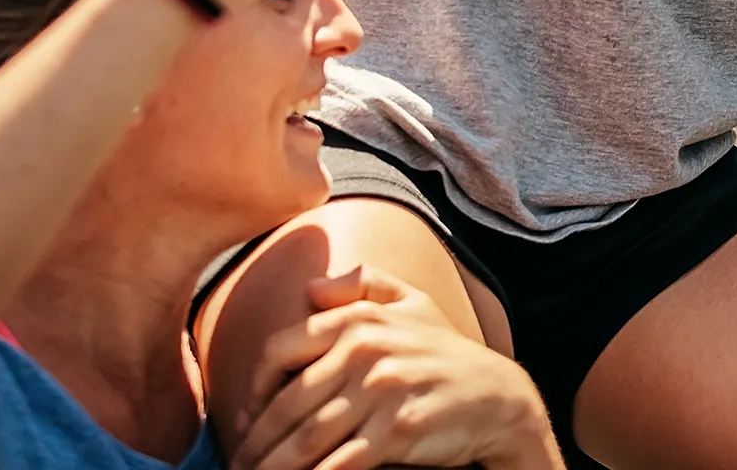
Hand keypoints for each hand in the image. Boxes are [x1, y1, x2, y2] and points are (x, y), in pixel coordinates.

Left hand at [233, 268, 554, 469]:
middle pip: (288, 403)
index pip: (281, 350)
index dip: (255, 389)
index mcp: (360, 318)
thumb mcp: (413, 302)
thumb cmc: (447, 353)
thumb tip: (310, 288)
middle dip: (256, 442)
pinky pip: (339, 463)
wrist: (498, 397)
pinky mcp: (396, 430)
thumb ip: (362, 285)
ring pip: (306, 437)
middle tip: (238, 465)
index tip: (246, 421)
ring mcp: (381, 391)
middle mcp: (366, 350)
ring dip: (272, 467)